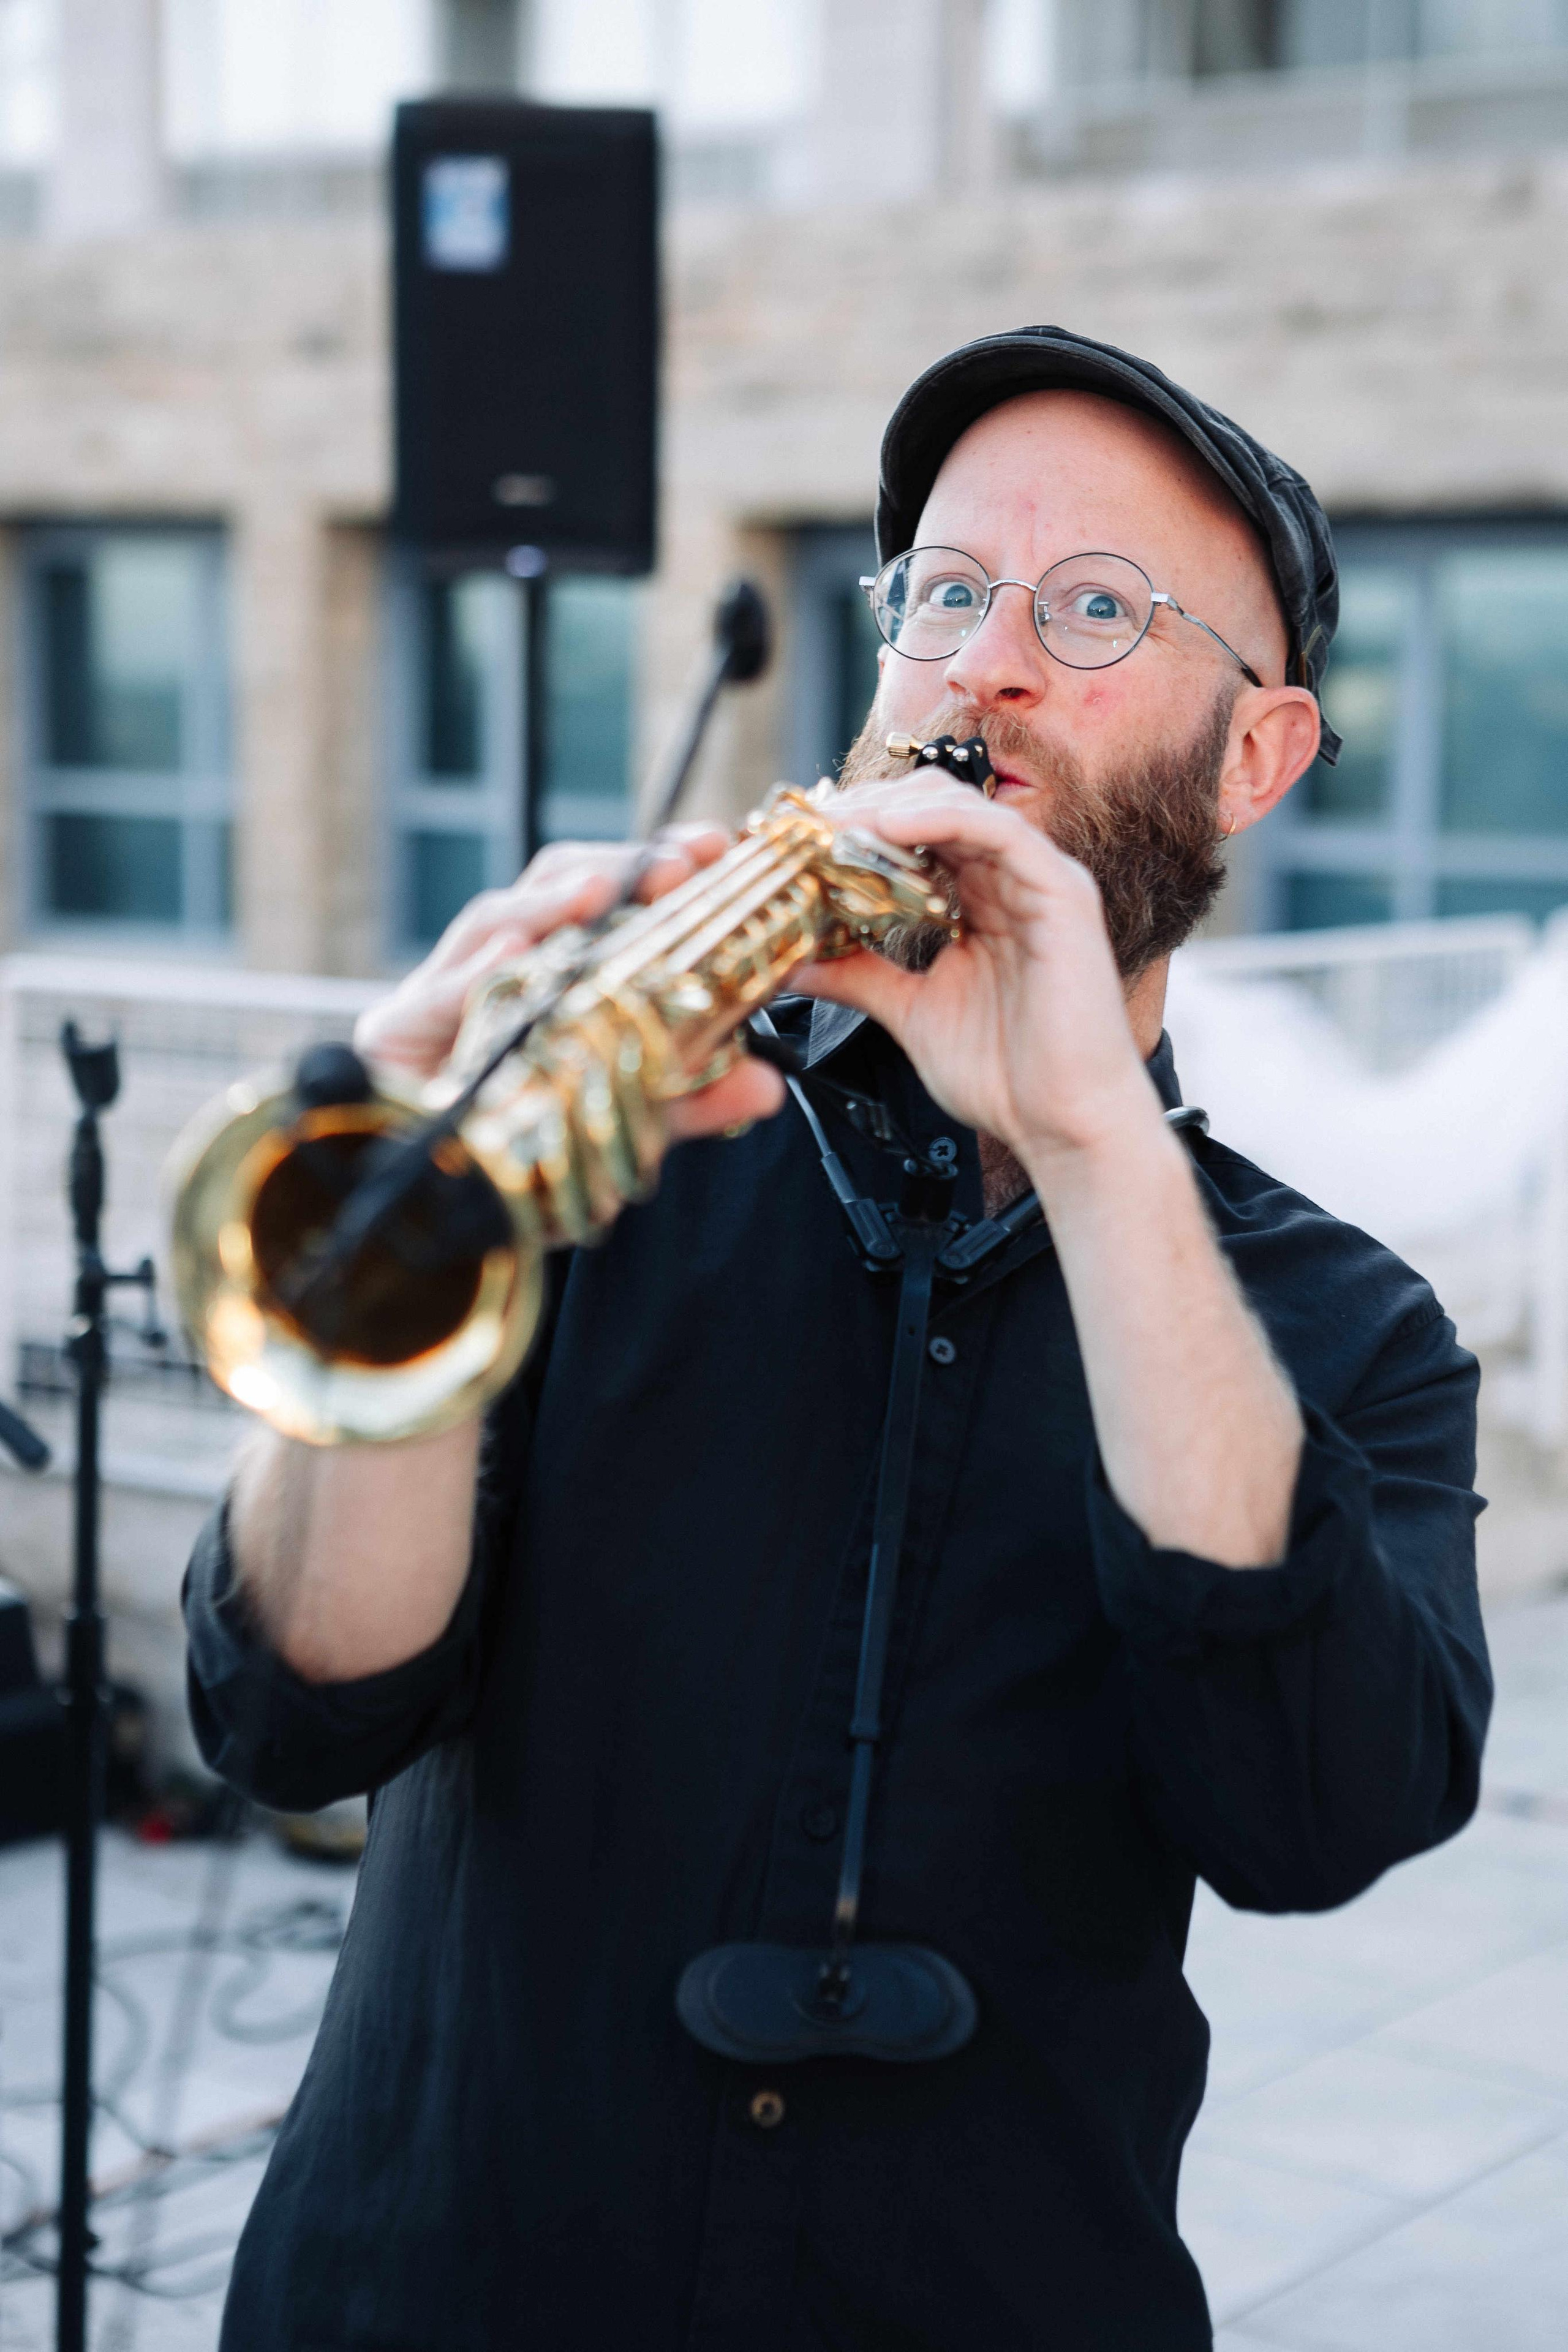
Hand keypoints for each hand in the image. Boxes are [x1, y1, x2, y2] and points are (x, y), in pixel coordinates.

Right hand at [354, 829, 783, 1139]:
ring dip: (548, 904)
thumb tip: (767, 1088)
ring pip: (491, 923)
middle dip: (614, 868)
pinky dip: (468, 977)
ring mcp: (437, 996)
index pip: (601, 893)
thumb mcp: (630, 1118)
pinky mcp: (391, 1039)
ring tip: (598, 893)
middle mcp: (491, 967)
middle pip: (549, 888)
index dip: (652, 863)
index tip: (711, 849)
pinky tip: (506, 957)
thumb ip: (695, 1098)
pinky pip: (430, 1000)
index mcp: (550, 969)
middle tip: (676, 867)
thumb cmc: (530, 1147)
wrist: (440, 1217)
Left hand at [798, 781, 1157, 1167]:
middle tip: (805, 827)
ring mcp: (1041, 882)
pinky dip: (942, 820)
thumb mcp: (910, 1013)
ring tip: (835, 824)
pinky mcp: (1063, 893)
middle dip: (865, 809)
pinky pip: (999, 832)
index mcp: (981, 902)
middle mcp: (1012, 881)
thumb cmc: (1005, 1077)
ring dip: (892, 807)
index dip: (857, 828)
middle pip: (933, 808)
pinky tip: (890, 827)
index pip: (916, 837)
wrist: (1062, 1125)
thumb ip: (860, 978)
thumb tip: (795, 963)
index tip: (798, 841)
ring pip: (962, 807)